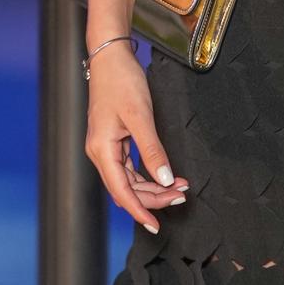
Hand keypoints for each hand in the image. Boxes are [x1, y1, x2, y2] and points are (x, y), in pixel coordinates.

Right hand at [85, 44, 188, 231]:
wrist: (111, 58)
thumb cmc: (122, 82)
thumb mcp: (141, 116)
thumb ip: (152, 150)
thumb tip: (164, 179)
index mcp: (102, 150)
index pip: (121, 192)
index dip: (140, 211)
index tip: (156, 225)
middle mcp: (100, 153)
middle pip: (126, 189)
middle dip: (154, 198)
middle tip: (182, 198)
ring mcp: (106, 147)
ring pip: (129, 180)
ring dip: (153, 187)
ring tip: (180, 189)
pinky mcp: (114, 141)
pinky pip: (130, 167)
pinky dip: (149, 174)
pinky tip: (166, 176)